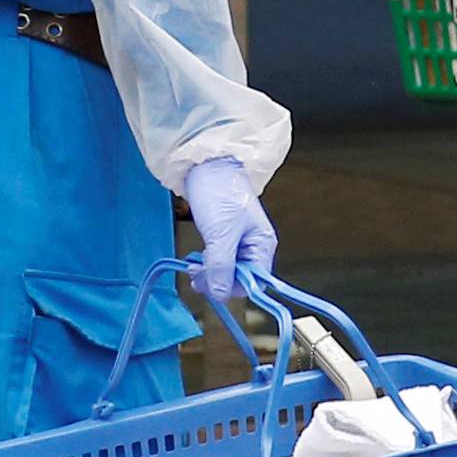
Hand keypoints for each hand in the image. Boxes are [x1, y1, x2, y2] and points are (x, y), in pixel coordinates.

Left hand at [182, 156, 276, 300]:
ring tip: (194, 269)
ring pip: (226, 271)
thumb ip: (221, 265)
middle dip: (217, 281)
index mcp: (262, 245)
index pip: (253, 282)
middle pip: (239, 279)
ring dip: (209, 274)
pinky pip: (219, 260)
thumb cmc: (219, 192)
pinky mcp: (225, 237)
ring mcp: (239, 242)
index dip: (231, 287)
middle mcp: (254, 246)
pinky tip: (196, 261)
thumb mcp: (220, 233)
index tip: (210, 283)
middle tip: (196, 275)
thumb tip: (220, 293)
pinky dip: (207, 264)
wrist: (206, 164)